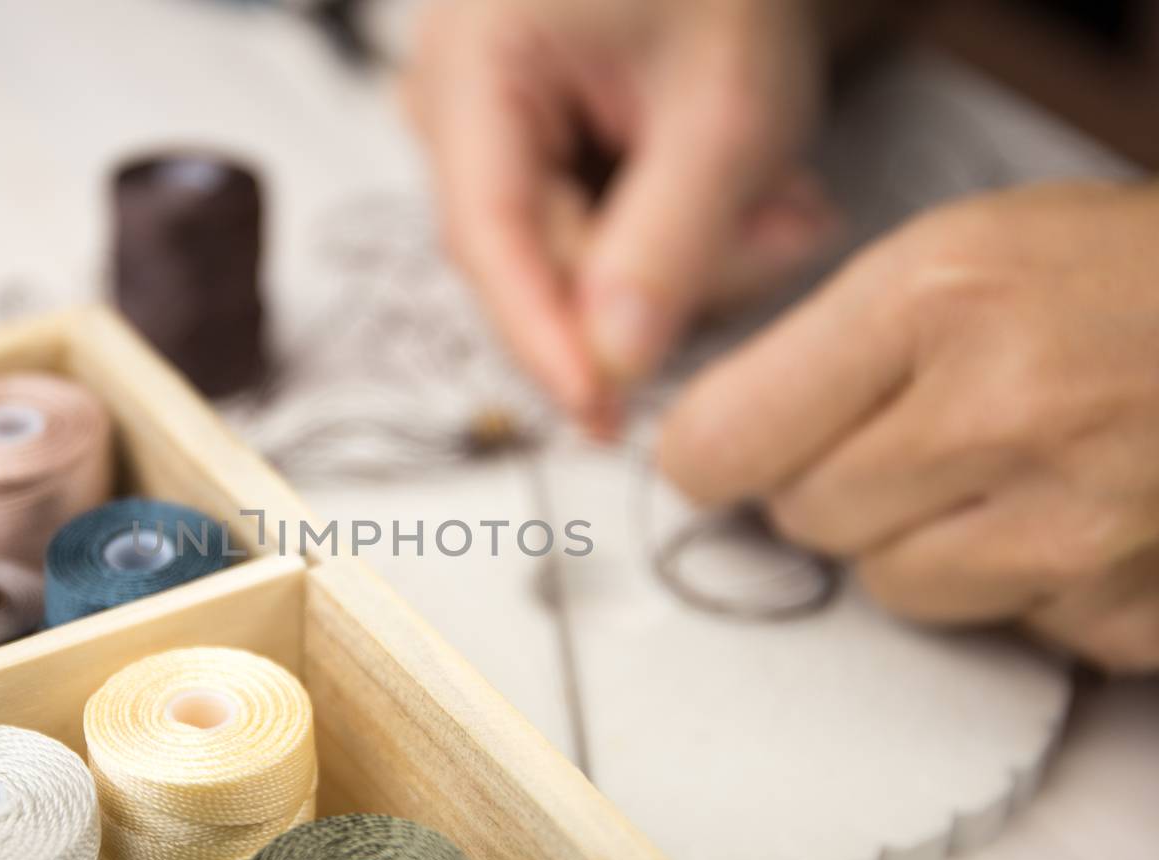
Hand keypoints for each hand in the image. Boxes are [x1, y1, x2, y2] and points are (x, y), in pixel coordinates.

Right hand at [405, 0, 835, 432]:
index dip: (542, 338)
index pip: (486, 237)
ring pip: (569, 257)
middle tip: (784, 230)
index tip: (601, 412)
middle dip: (664, 276)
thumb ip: (669, 241)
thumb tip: (615, 365)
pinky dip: (670, 236)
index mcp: (475, 66)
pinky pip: (585, 233)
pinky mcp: (530, 148)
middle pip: (537, 256)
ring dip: (684, 257)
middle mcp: (455, 103)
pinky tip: (736, 195)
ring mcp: (488, 127)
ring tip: (779, 198)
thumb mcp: (726, 106)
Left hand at [661, 182, 1158, 671]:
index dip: (712, 454)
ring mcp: (1074, 524)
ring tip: (1001, 469)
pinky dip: (1020, 586)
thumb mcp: (957, 253)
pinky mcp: (1128, 610)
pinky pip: (1004, 628)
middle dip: (832, 486)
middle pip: (804, 522)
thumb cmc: (1124, 277)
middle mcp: (1002, 414)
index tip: (720, 455)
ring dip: (921, 543)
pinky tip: (1074, 514)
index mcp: (938, 301)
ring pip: (892, 589)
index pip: (725, 441)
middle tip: (910, 435)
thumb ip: (821, 351)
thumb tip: (704, 452)